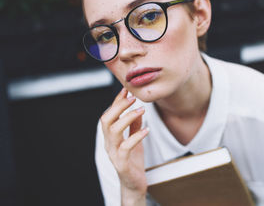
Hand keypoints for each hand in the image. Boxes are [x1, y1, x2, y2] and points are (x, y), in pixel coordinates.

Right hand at [100, 87, 148, 202]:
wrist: (134, 184)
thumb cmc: (133, 161)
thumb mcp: (134, 140)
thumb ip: (134, 126)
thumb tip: (138, 110)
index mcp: (110, 137)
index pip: (109, 115)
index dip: (116, 102)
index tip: (126, 90)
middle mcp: (109, 144)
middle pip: (106, 120)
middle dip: (119, 106)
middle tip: (133, 98)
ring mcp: (113, 154)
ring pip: (114, 132)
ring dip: (128, 118)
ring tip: (141, 110)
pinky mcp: (121, 164)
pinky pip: (126, 147)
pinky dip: (136, 136)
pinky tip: (146, 130)